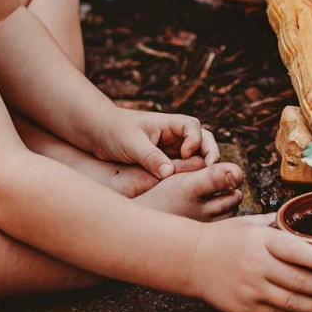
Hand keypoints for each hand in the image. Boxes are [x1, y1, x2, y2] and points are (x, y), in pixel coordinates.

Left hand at [94, 107, 220, 177]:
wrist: (98, 134)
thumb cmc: (114, 131)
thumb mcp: (131, 143)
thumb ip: (151, 157)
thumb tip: (169, 174)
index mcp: (169, 123)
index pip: (193, 126)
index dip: (194, 140)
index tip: (184, 153)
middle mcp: (174, 136)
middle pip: (203, 140)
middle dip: (210, 152)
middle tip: (212, 169)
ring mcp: (172, 150)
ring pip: (196, 156)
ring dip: (202, 166)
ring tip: (205, 180)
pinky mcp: (165, 163)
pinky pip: (183, 169)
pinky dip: (190, 176)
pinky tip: (189, 188)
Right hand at [186, 214, 311, 311]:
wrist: (191, 259)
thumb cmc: (223, 237)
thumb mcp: (249, 222)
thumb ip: (275, 224)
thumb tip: (298, 220)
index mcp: (261, 240)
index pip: (293, 250)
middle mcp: (258, 265)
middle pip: (297, 280)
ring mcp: (251, 289)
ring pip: (290, 301)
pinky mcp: (245, 307)